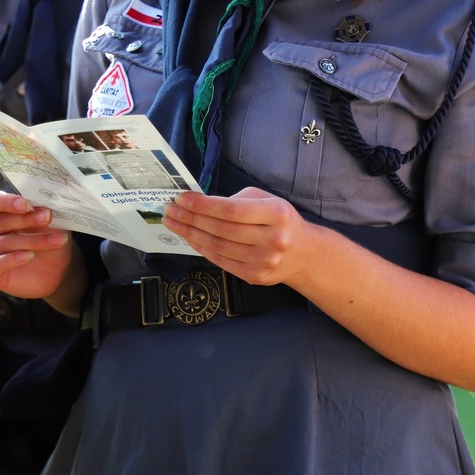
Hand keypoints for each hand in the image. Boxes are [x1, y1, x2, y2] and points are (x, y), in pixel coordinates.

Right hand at [0, 189, 73, 299]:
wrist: (55, 268)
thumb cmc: (45, 236)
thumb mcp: (47, 220)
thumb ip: (41, 209)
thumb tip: (46, 201)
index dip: (7, 202)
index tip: (28, 204)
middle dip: (25, 219)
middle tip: (47, 217)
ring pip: (2, 243)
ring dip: (32, 241)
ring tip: (56, 240)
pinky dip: (12, 260)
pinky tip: (29, 256)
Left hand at [163, 187, 307, 285]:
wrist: (304, 254)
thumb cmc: (280, 221)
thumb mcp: (267, 200)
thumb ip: (237, 200)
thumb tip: (200, 203)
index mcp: (277, 214)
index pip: (233, 210)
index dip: (204, 205)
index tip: (183, 198)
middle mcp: (273, 239)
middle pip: (222, 229)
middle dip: (191, 218)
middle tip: (171, 209)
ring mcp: (264, 261)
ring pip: (218, 247)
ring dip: (191, 233)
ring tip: (174, 222)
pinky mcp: (255, 276)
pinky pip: (221, 261)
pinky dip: (201, 248)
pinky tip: (189, 237)